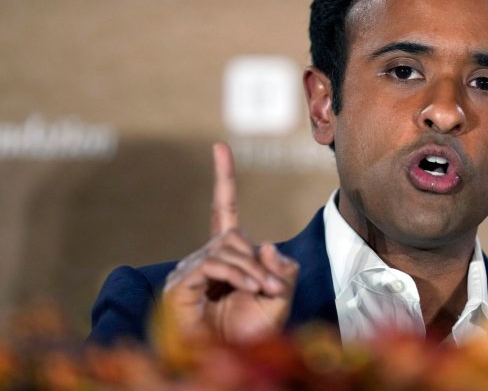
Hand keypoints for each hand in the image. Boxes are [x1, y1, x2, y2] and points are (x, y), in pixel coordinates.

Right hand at [162, 142, 298, 343]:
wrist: (225, 364)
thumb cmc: (250, 336)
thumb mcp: (280, 299)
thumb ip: (283, 271)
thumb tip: (265, 246)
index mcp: (228, 257)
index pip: (224, 209)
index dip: (224, 179)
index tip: (219, 148)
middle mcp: (205, 259)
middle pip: (233, 237)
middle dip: (257, 261)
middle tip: (274, 288)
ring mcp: (190, 271)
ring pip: (224, 250)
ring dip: (250, 271)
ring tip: (265, 292)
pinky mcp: (179, 285)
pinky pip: (212, 265)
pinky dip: (236, 275)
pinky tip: (249, 290)